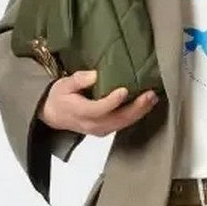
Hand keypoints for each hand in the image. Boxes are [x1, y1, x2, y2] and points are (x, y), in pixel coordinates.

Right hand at [39, 70, 159, 136]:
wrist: (54, 116)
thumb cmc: (59, 97)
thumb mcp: (63, 84)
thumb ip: (79, 80)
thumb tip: (96, 75)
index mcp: (79, 111)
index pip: (98, 109)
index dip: (112, 101)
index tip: (124, 90)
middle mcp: (92, 124)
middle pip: (117, 119)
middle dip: (136, 108)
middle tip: (150, 95)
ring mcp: (100, 130)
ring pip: (123, 124)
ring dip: (140, 112)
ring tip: (152, 99)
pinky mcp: (106, 131)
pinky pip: (123, 124)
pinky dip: (136, 115)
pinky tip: (145, 105)